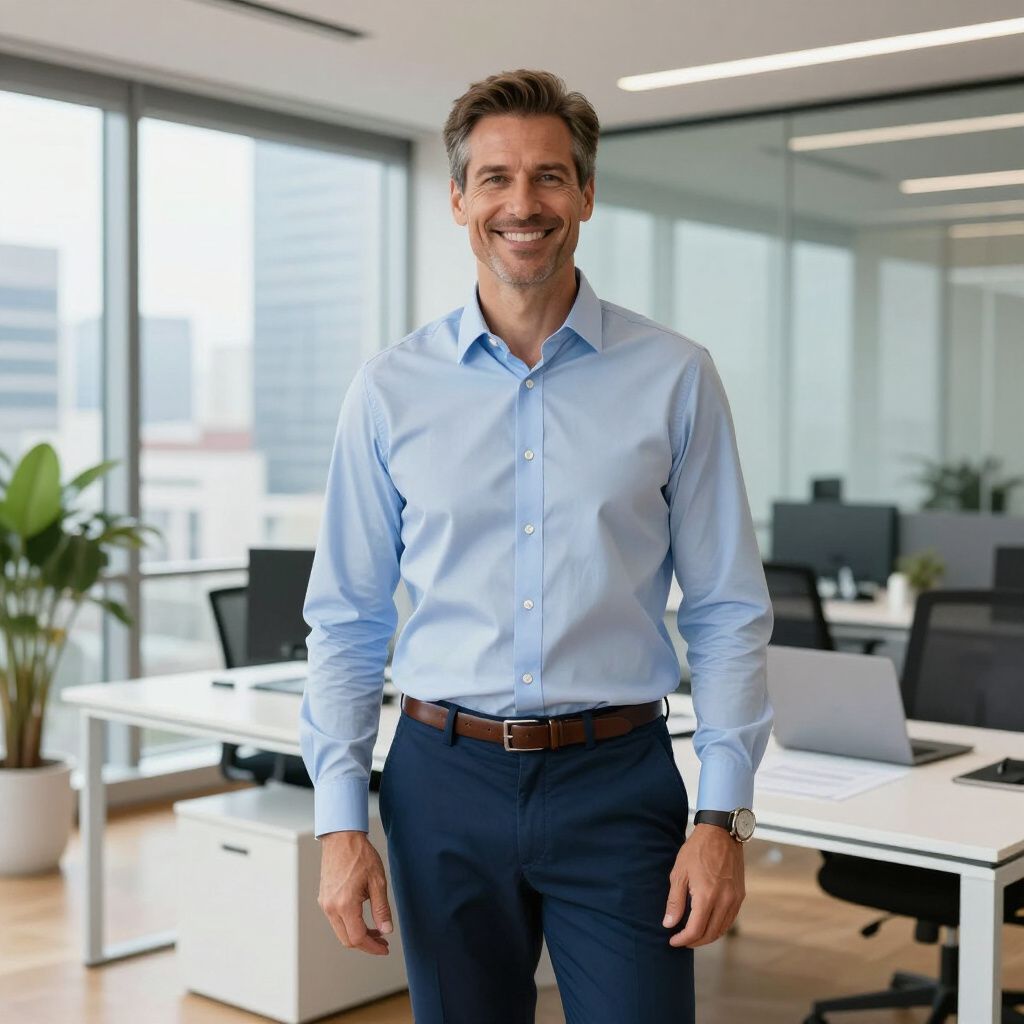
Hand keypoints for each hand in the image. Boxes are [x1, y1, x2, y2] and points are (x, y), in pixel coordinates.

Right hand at [318, 830, 393, 955]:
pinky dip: (349, 925)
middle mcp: (331, 907)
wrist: (341, 838)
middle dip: (366, 944)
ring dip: (358, 935)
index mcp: (345, 904)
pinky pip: (336, 920)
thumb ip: (381, 909)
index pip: (358, 938)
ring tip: (376, 930)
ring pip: (341, 931)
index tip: (385, 948)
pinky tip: (363, 918)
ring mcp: (325, 903)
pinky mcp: (324, 898)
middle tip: (383, 942)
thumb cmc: (360, 855)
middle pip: (347, 940)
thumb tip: (386, 930)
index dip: (373, 947)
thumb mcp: (377, 881)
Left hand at [662, 823, 744, 946]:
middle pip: (710, 934)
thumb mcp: (679, 873)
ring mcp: (735, 899)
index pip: (695, 930)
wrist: (721, 833)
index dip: (682, 939)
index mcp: (706, 896)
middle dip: (694, 941)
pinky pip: (730, 920)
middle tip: (681, 940)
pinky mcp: (740, 895)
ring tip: (692, 934)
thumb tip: (669, 924)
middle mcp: (724, 901)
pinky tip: (708, 923)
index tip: (672, 940)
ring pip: (722, 929)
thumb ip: (675, 901)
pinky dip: (718, 927)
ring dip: (707, 936)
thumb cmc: (696, 850)